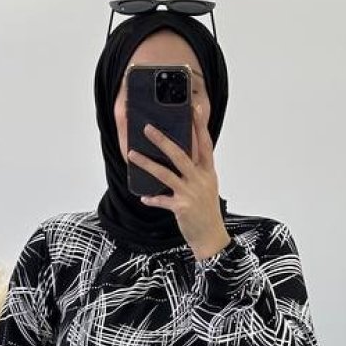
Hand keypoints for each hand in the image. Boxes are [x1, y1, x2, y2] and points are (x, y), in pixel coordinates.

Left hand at [127, 100, 230, 259]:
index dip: (200, 126)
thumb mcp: (207, 186)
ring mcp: (190, 193)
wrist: (212, 236)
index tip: (195, 108)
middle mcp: (200, 179)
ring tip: (133, 154)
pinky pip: (162, 200)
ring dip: (147, 164)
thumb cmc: (207, 210)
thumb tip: (182, 156)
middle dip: (163, 140)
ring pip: (166, 174)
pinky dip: (152, 198)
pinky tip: (144, 197)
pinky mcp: (181, 207)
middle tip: (148, 128)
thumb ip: (197, 170)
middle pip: (181, 154)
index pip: (205, 144)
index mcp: (208, 172)